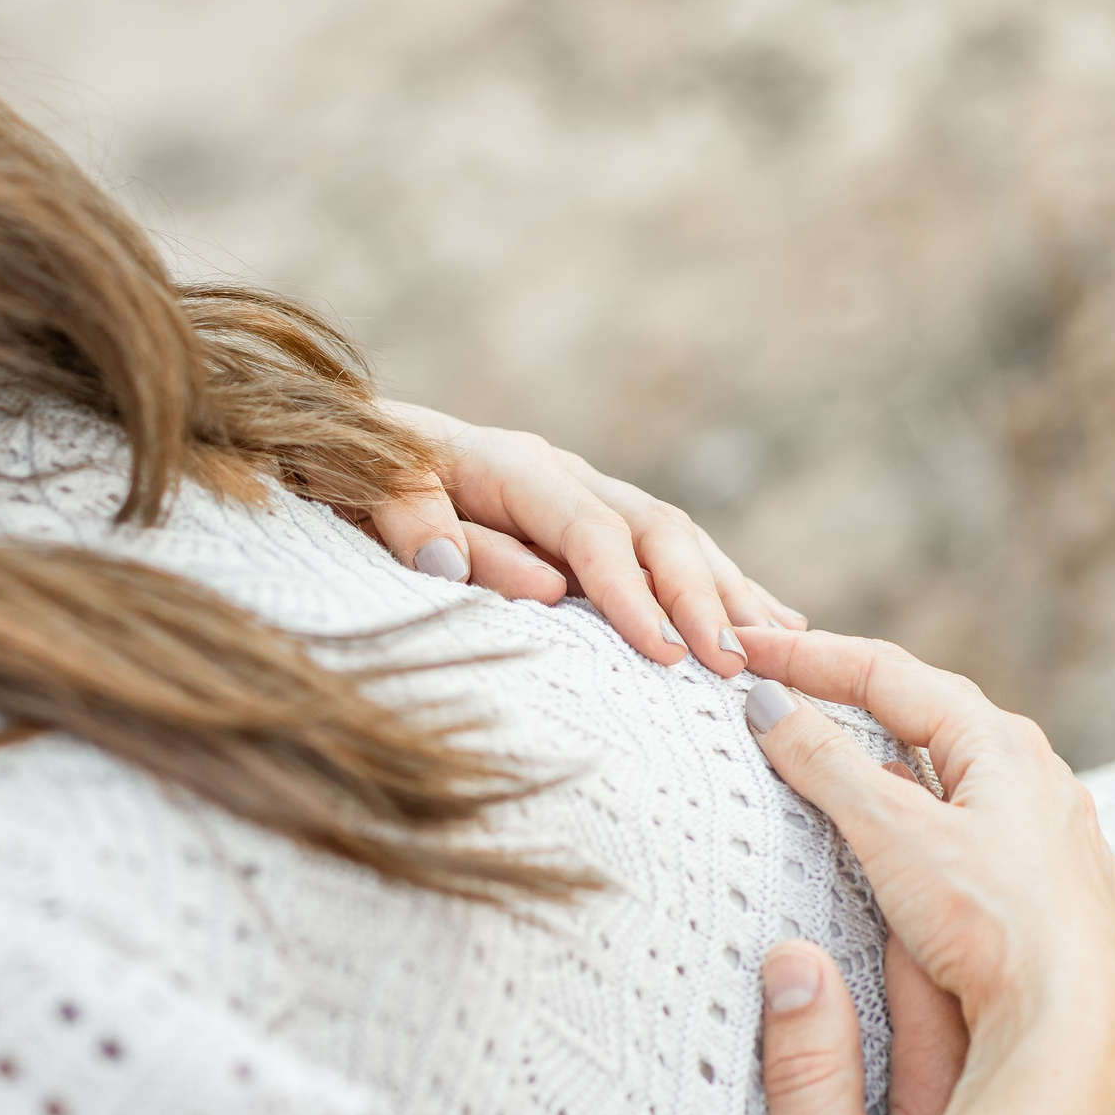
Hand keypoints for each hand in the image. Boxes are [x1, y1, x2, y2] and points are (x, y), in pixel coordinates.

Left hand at [365, 402, 804, 679]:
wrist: (335, 447)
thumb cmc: (342, 475)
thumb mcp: (356, 489)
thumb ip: (413, 520)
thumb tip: (478, 568)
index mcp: (509, 464)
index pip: (587, 529)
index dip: (628, 590)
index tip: (664, 652)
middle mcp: (560, 474)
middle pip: (652, 528)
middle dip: (700, 597)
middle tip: (735, 667)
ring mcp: (581, 496)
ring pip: (676, 540)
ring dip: (727, 594)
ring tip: (779, 652)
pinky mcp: (588, 525)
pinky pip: (667, 555)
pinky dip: (721, 589)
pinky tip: (775, 628)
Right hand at [731, 628, 1114, 1050]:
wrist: (1075, 1025)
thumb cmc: (1001, 928)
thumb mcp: (893, 832)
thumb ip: (825, 762)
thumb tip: (771, 706)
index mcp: (1001, 746)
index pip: (888, 671)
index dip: (808, 656)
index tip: (747, 652)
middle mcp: (1038, 779)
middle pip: (928, 711)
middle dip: (851, 692)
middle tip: (785, 688)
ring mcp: (1050, 834)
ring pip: (958, 770)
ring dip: (890, 751)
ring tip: (835, 752)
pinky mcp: (1049, 888)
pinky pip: (977, 825)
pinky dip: (926, 809)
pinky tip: (912, 832)